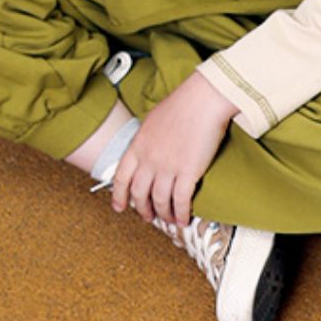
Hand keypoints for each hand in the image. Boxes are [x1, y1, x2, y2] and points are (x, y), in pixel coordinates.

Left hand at [110, 74, 238, 227]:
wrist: (202, 100)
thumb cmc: (181, 106)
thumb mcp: (152, 122)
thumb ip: (146, 141)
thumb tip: (146, 151)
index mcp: (138, 145)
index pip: (121, 176)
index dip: (119, 195)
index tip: (119, 207)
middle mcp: (149, 159)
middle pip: (139, 193)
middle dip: (142, 209)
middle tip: (147, 217)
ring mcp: (167, 167)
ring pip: (159, 200)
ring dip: (163, 214)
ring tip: (167, 219)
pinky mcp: (188, 172)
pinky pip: (180, 200)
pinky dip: (180, 213)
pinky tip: (183, 219)